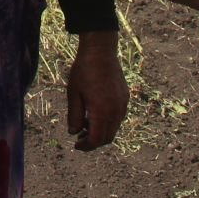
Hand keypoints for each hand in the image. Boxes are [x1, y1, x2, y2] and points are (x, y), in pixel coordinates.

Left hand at [65, 33, 128, 150]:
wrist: (100, 51)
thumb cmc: (83, 71)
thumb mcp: (73, 94)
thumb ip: (74, 116)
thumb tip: (74, 132)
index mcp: (102, 111)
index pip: (96, 139)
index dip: (86, 146)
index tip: (76, 145)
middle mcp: (116, 111)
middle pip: (107, 137)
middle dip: (93, 141)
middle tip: (79, 137)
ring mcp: (122, 104)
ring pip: (114, 128)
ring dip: (101, 132)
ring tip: (85, 124)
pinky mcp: (125, 98)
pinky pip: (118, 117)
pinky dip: (107, 122)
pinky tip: (95, 113)